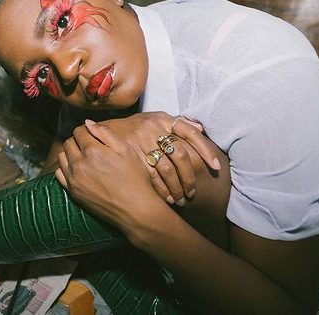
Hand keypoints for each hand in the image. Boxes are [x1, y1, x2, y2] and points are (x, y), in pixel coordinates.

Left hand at [55, 121, 166, 230]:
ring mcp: (74, 178)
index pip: (79, 131)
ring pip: (62, 157)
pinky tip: (77, 169)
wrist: (135, 208)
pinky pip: (59, 174)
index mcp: (92, 150)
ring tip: (84, 156)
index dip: (86, 130)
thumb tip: (87, 122)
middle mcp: (79, 163)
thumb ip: (104, 133)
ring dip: (70, 153)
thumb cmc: (134, 178)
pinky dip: (66, 168)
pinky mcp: (72, 191)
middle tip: (89, 145)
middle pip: (68, 142)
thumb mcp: (125, 150)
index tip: (92, 134)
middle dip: (77, 140)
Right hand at [93, 112, 220, 205]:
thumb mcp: (154, 119)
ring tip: (181, 199)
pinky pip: (151, 176)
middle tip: (192, 192)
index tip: (216, 166)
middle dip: (189, 177)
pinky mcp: (131, 156)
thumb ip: (178, 123)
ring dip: (176, 187)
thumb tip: (201, 127)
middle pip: (181, 155)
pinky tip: (167, 198)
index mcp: (162, 118)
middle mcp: (153, 128)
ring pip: (167, 169)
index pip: (191, 133)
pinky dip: (161, 189)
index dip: (206, 150)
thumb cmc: (134, 127)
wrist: (102, 131)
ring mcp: (141, 142)